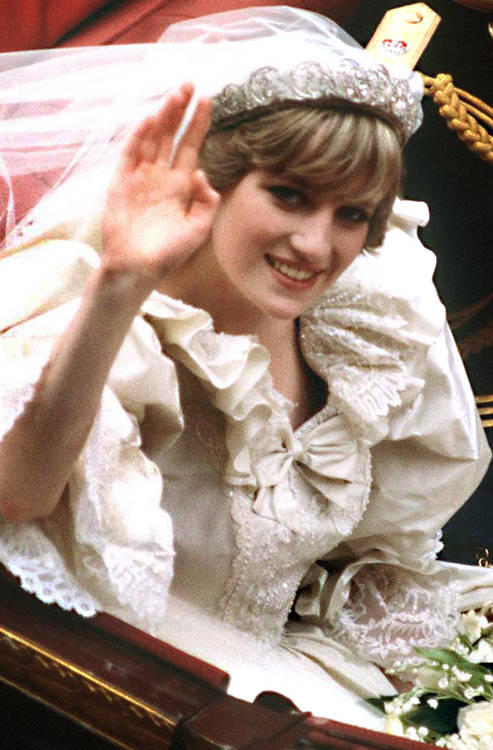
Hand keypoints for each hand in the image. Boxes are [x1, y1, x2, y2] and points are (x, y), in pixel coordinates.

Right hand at [102, 83, 218, 281]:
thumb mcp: (198, 230)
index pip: (190, 147)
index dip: (198, 124)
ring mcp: (140, 178)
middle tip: (189, 84)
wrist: (137, 269)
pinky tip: (149, 120)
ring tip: (174, 95)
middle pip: (171, 136)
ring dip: (162, 117)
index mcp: (180, 186)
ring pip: (152, 140)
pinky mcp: (121, 184)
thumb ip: (207, 203)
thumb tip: (203, 174)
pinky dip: (138, 138)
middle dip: (180, 110)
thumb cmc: (167, 254)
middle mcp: (160, 177)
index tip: (207, 100)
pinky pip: (130, 156)